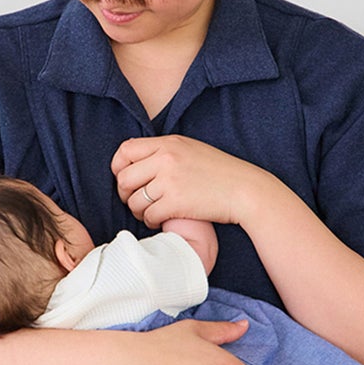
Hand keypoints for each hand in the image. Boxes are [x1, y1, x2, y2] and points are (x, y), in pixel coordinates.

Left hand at [111, 135, 259, 227]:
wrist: (245, 190)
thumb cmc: (220, 173)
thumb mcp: (191, 150)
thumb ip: (165, 152)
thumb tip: (137, 163)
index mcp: (168, 143)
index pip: (126, 150)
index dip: (119, 167)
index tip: (126, 179)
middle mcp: (166, 159)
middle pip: (125, 178)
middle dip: (125, 193)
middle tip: (135, 201)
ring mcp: (170, 181)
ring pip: (134, 200)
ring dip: (138, 211)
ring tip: (149, 212)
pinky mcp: (176, 202)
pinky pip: (149, 215)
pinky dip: (151, 221)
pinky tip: (161, 220)